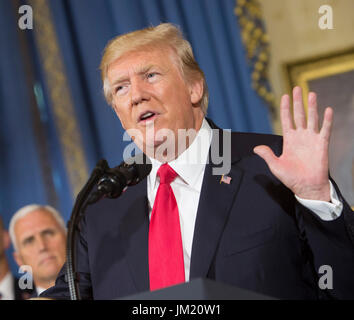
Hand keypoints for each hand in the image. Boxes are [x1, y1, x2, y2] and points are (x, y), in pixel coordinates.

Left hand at [254, 86, 331, 200]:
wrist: (306, 188)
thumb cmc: (291, 178)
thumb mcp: (275, 166)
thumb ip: (267, 155)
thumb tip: (256, 148)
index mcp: (289, 140)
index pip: (286, 120)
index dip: (285, 108)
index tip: (284, 96)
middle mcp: (300, 137)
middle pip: (298, 115)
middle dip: (297, 102)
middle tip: (296, 88)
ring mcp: (311, 139)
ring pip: (311, 119)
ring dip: (311, 106)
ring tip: (311, 93)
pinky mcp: (322, 144)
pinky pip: (325, 130)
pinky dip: (327, 120)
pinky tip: (327, 109)